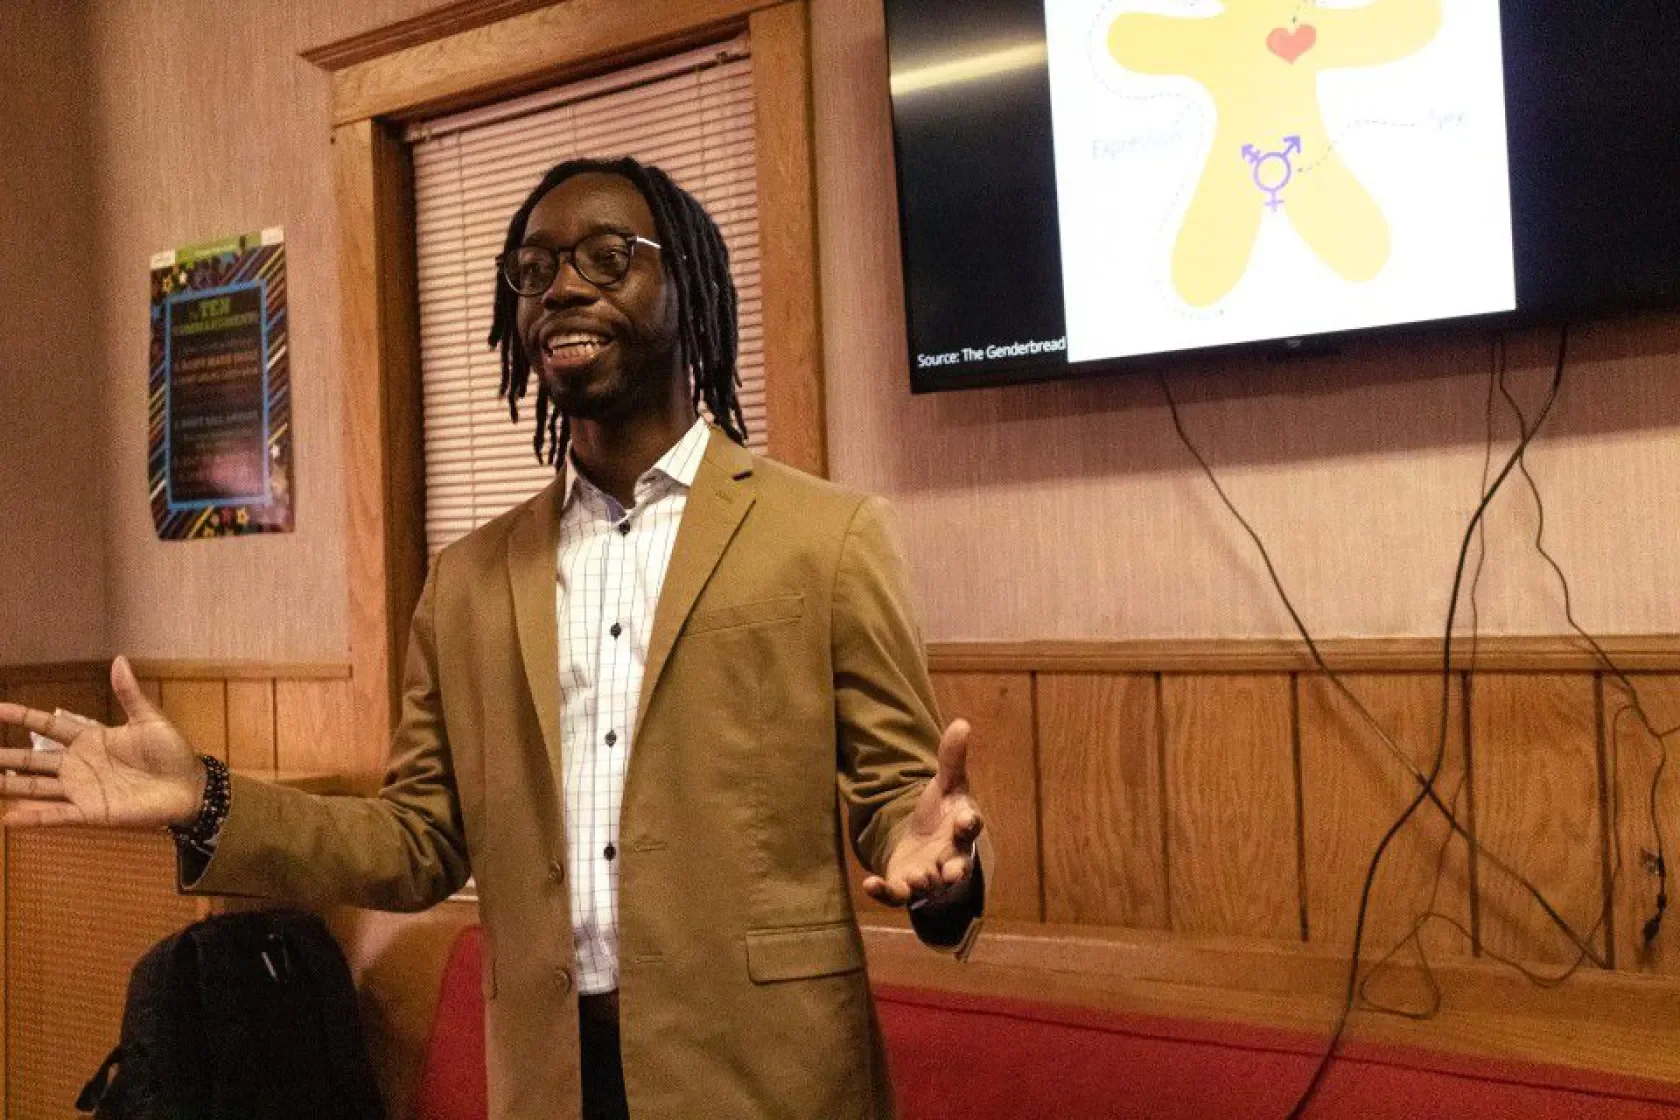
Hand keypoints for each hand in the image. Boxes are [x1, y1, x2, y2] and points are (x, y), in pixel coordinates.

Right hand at [0, 656, 206, 828]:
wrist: (191, 787)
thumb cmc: (172, 753)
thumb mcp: (150, 720)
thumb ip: (129, 693)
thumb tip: (119, 659)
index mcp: (91, 739)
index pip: (49, 726)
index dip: (23, 717)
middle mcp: (79, 764)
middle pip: (32, 759)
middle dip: (4, 756)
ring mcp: (82, 789)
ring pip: (35, 787)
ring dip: (9, 787)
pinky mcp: (91, 811)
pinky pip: (56, 815)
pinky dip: (33, 817)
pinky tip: (9, 818)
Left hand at [863, 718, 983, 907]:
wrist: (922, 842)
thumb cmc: (942, 813)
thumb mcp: (946, 784)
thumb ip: (952, 758)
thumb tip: (962, 723)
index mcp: (962, 830)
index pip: (970, 827)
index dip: (969, 823)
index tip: (966, 819)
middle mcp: (949, 857)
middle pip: (957, 867)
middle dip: (955, 870)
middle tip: (951, 872)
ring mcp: (927, 875)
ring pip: (928, 886)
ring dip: (922, 883)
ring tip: (915, 878)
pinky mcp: (903, 885)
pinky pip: (896, 895)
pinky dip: (884, 892)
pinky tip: (869, 883)